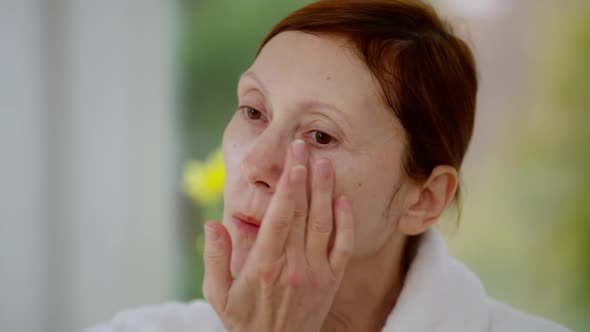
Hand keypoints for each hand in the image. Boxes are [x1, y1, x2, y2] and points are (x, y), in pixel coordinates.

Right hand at [202, 139, 354, 331]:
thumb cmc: (244, 320)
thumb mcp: (218, 295)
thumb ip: (215, 259)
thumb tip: (213, 224)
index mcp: (264, 266)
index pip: (280, 219)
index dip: (288, 189)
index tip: (292, 162)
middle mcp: (293, 266)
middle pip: (303, 214)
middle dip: (305, 176)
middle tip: (305, 146)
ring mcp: (316, 273)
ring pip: (324, 225)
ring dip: (325, 192)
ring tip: (324, 162)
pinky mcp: (331, 280)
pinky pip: (343, 247)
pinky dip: (345, 223)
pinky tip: (343, 199)